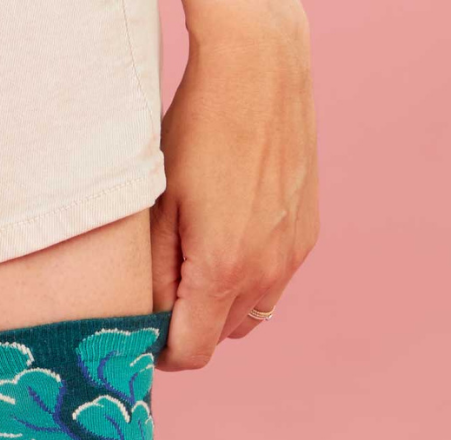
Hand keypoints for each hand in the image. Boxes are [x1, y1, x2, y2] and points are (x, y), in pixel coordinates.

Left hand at [152, 0, 318, 369]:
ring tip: (192, 267)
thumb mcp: (155, 211)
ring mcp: (292, 256)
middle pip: (219, 336)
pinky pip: (272, 284)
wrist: (258, 74)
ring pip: (248, 315)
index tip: (143, 335)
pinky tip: (226, 241)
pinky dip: (246, 281)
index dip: (163, 353)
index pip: (192, 352)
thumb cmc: (195, 136)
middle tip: (162, 292)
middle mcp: (266, 272)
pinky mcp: (306, 237)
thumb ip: (151, 279)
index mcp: (223, 271)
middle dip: (188, 327)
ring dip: (218, 308)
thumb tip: (148, 324)